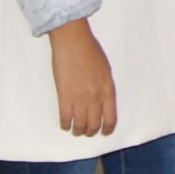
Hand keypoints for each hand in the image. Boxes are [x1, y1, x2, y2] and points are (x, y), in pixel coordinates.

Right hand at [47, 19, 116, 135]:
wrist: (73, 41)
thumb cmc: (90, 51)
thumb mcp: (106, 71)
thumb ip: (105, 88)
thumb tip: (102, 101)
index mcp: (108, 90)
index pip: (110, 119)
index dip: (107, 129)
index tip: (104, 132)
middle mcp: (95, 97)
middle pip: (94, 124)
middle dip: (91, 132)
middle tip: (87, 132)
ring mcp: (79, 98)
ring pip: (80, 124)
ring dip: (78, 131)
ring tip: (76, 130)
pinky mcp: (64, 96)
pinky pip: (65, 117)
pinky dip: (65, 124)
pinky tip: (65, 124)